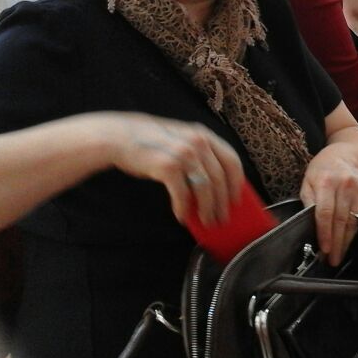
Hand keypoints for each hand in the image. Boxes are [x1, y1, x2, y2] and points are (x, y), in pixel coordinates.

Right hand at [108, 113, 243, 227]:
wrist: (121, 137)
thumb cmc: (153, 143)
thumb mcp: (182, 141)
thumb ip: (199, 156)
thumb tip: (216, 187)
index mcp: (204, 135)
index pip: (232, 161)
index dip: (236, 183)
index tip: (236, 200)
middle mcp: (198, 142)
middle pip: (220, 179)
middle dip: (223, 203)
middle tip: (222, 219)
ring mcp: (184, 153)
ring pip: (205, 188)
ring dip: (207, 209)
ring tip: (207, 221)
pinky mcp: (168, 166)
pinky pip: (182, 194)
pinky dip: (184, 208)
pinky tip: (182, 216)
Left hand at [300, 149, 357, 266]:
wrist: (346, 154)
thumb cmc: (322, 169)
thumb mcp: (307, 181)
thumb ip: (308, 201)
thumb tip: (309, 225)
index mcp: (326, 182)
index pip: (325, 212)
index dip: (325, 233)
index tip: (325, 249)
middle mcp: (344, 185)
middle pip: (340, 220)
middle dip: (337, 243)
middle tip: (332, 260)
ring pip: (352, 221)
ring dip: (346, 241)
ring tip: (339, 255)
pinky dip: (353, 231)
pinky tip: (347, 241)